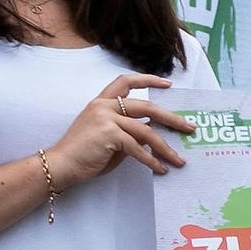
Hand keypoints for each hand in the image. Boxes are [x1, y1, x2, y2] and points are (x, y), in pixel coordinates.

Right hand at [46, 73, 192, 185]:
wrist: (60, 165)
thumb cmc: (84, 153)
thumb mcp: (109, 137)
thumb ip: (128, 131)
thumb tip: (154, 134)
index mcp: (102, 102)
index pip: (125, 82)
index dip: (148, 80)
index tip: (168, 84)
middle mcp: (103, 106)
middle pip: (146, 106)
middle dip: (171, 118)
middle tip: (189, 128)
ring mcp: (105, 119)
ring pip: (146, 131)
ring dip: (165, 148)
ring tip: (179, 160)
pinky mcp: (108, 134)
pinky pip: (137, 147)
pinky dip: (151, 160)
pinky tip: (160, 169)